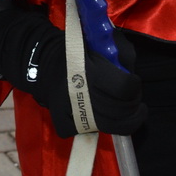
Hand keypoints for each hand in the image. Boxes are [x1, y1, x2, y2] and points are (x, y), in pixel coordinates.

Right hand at [0, 5, 146, 138]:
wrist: (40, 62)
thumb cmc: (74, 50)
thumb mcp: (99, 42)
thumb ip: (120, 52)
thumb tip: (131, 70)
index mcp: (92, 71)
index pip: (125, 88)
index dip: (134, 86)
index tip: (133, 83)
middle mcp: (82, 94)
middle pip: (121, 111)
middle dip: (133, 106)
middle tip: (132, 101)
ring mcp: (71, 112)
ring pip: (110, 127)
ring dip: (123, 120)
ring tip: (123, 111)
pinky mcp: (63, 125)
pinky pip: (88, 133)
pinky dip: (96, 128)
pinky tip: (99, 117)